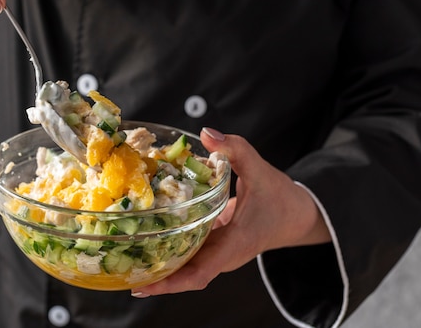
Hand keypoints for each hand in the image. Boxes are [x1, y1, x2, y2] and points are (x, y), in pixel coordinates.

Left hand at [131, 128, 330, 296]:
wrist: (297, 215)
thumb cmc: (280, 197)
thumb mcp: (260, 170)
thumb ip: (235, 150)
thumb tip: (207, 134)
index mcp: (234, 244)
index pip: (200, 274)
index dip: (171, 283)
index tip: (145, 286)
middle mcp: (223, 255)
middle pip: (185, 275)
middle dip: (156, 277)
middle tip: (123, 272)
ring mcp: (218, 253)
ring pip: (185, 267)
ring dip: (159, 267)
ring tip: (126, 262)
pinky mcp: (215, 246)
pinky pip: (189, 254)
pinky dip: (169, 252)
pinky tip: (146, 242)